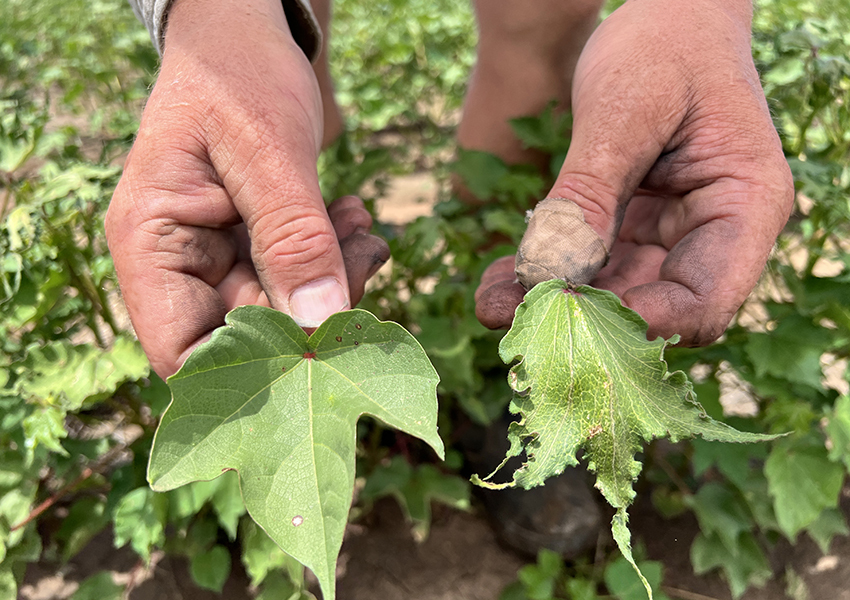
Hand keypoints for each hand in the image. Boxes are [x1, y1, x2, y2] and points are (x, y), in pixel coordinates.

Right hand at [106, 0, 386, 377]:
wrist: (244, 38)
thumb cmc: (237, 75)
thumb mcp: (266, 150)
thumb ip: (293, 236)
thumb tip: (321, 323)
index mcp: (151, 243)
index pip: (184, 351)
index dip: (252, 366)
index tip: (322, 340)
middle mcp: (179, 263)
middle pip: (248, 334)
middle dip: (315, 306)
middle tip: (363, 253)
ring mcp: (219, 256)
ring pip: (285, 307)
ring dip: (335, 275)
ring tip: (360, 224)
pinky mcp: (256, 245)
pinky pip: (301, 276)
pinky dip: (336, 255)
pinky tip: (354, 218)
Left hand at [476, 0, 793, 344]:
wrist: (667, 19)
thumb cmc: (663, 46)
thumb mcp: (623, 111)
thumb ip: (589, 191)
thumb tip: (551, 272)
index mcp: (744, 204)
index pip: (704, 302)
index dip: (639, 324)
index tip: (566, 317)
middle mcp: (714, 233)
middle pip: (654, 310)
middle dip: (581, 321)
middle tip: (508, 320)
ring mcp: (673, 236)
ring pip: (615, 296)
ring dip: (555, 305)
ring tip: (492, 303)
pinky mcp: (636, 231)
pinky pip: (593, 268)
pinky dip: (550, 276)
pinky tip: (500, 279)